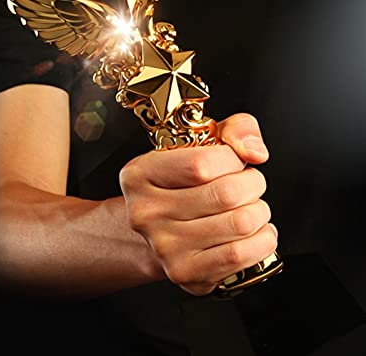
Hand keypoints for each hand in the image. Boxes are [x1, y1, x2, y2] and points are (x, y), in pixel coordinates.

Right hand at [119, 113, 277, 295]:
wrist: (162, 230)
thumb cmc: (183, 184)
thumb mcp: (199, 144)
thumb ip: (234, 129)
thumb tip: (253, 150)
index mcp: (139, 174)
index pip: (201, 164)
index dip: (233, 160)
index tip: (236, 160)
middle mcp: (145, 212)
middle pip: (225, 195)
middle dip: (253, 184)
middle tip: (250, 183)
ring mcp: (164, 246)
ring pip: (239, 223)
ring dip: (260, 212)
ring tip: (251, 207)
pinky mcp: (186, 272)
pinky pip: (240, 255)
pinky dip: (262, 240)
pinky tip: (254, 232)